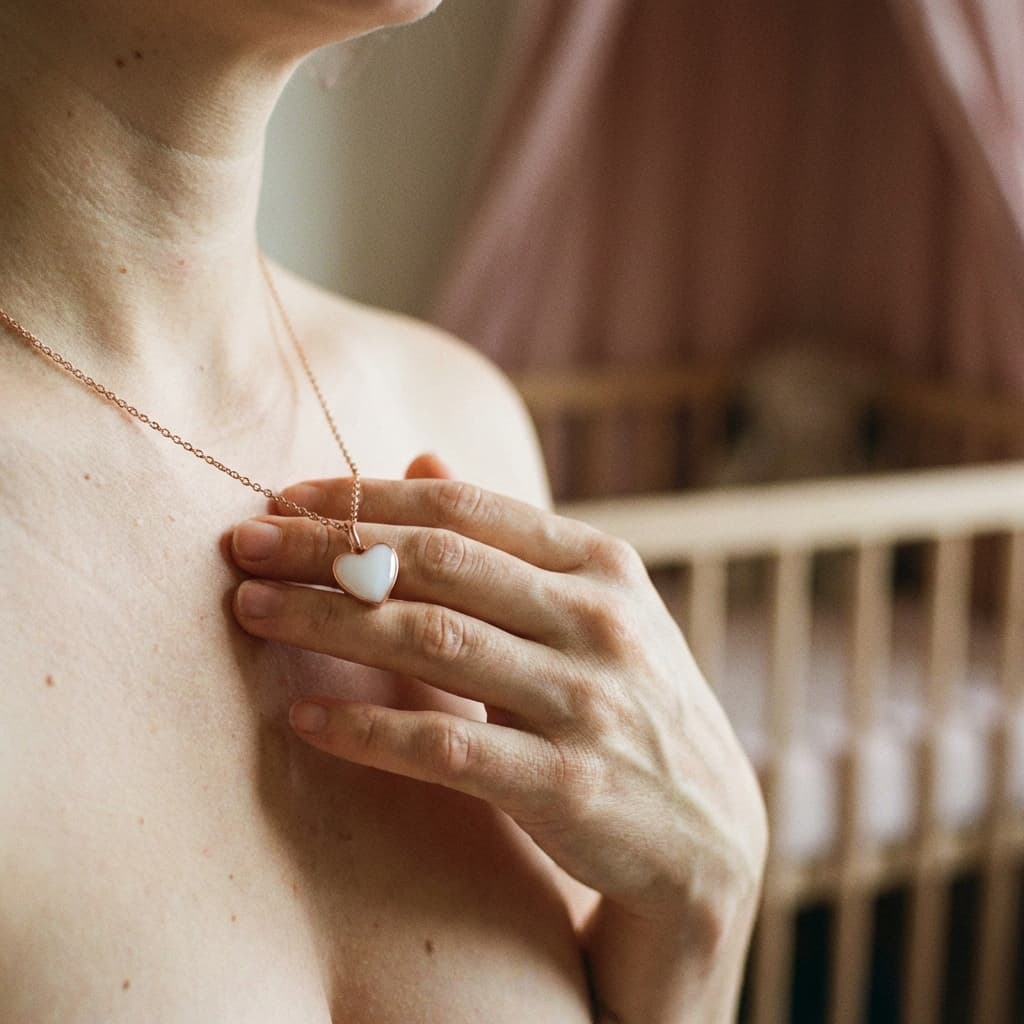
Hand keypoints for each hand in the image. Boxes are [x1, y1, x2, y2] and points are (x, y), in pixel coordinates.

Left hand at [228, 453, 766, 923]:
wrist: (709, 835)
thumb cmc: (631, 705)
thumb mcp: (592, 607)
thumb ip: (508, 538)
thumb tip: (422, 454)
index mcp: (600, 565)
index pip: (466, 508)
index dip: (368, 497)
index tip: (288, 497)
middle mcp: (598, 620)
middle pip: (439, 564)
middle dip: (330, 548)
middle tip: (244, 543)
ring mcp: (587, 701)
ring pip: (433, 640)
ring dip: (329, 622)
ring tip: (252, 611)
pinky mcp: (567, 784)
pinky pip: (447, 747)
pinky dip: (370, 730)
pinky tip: (308, 718)